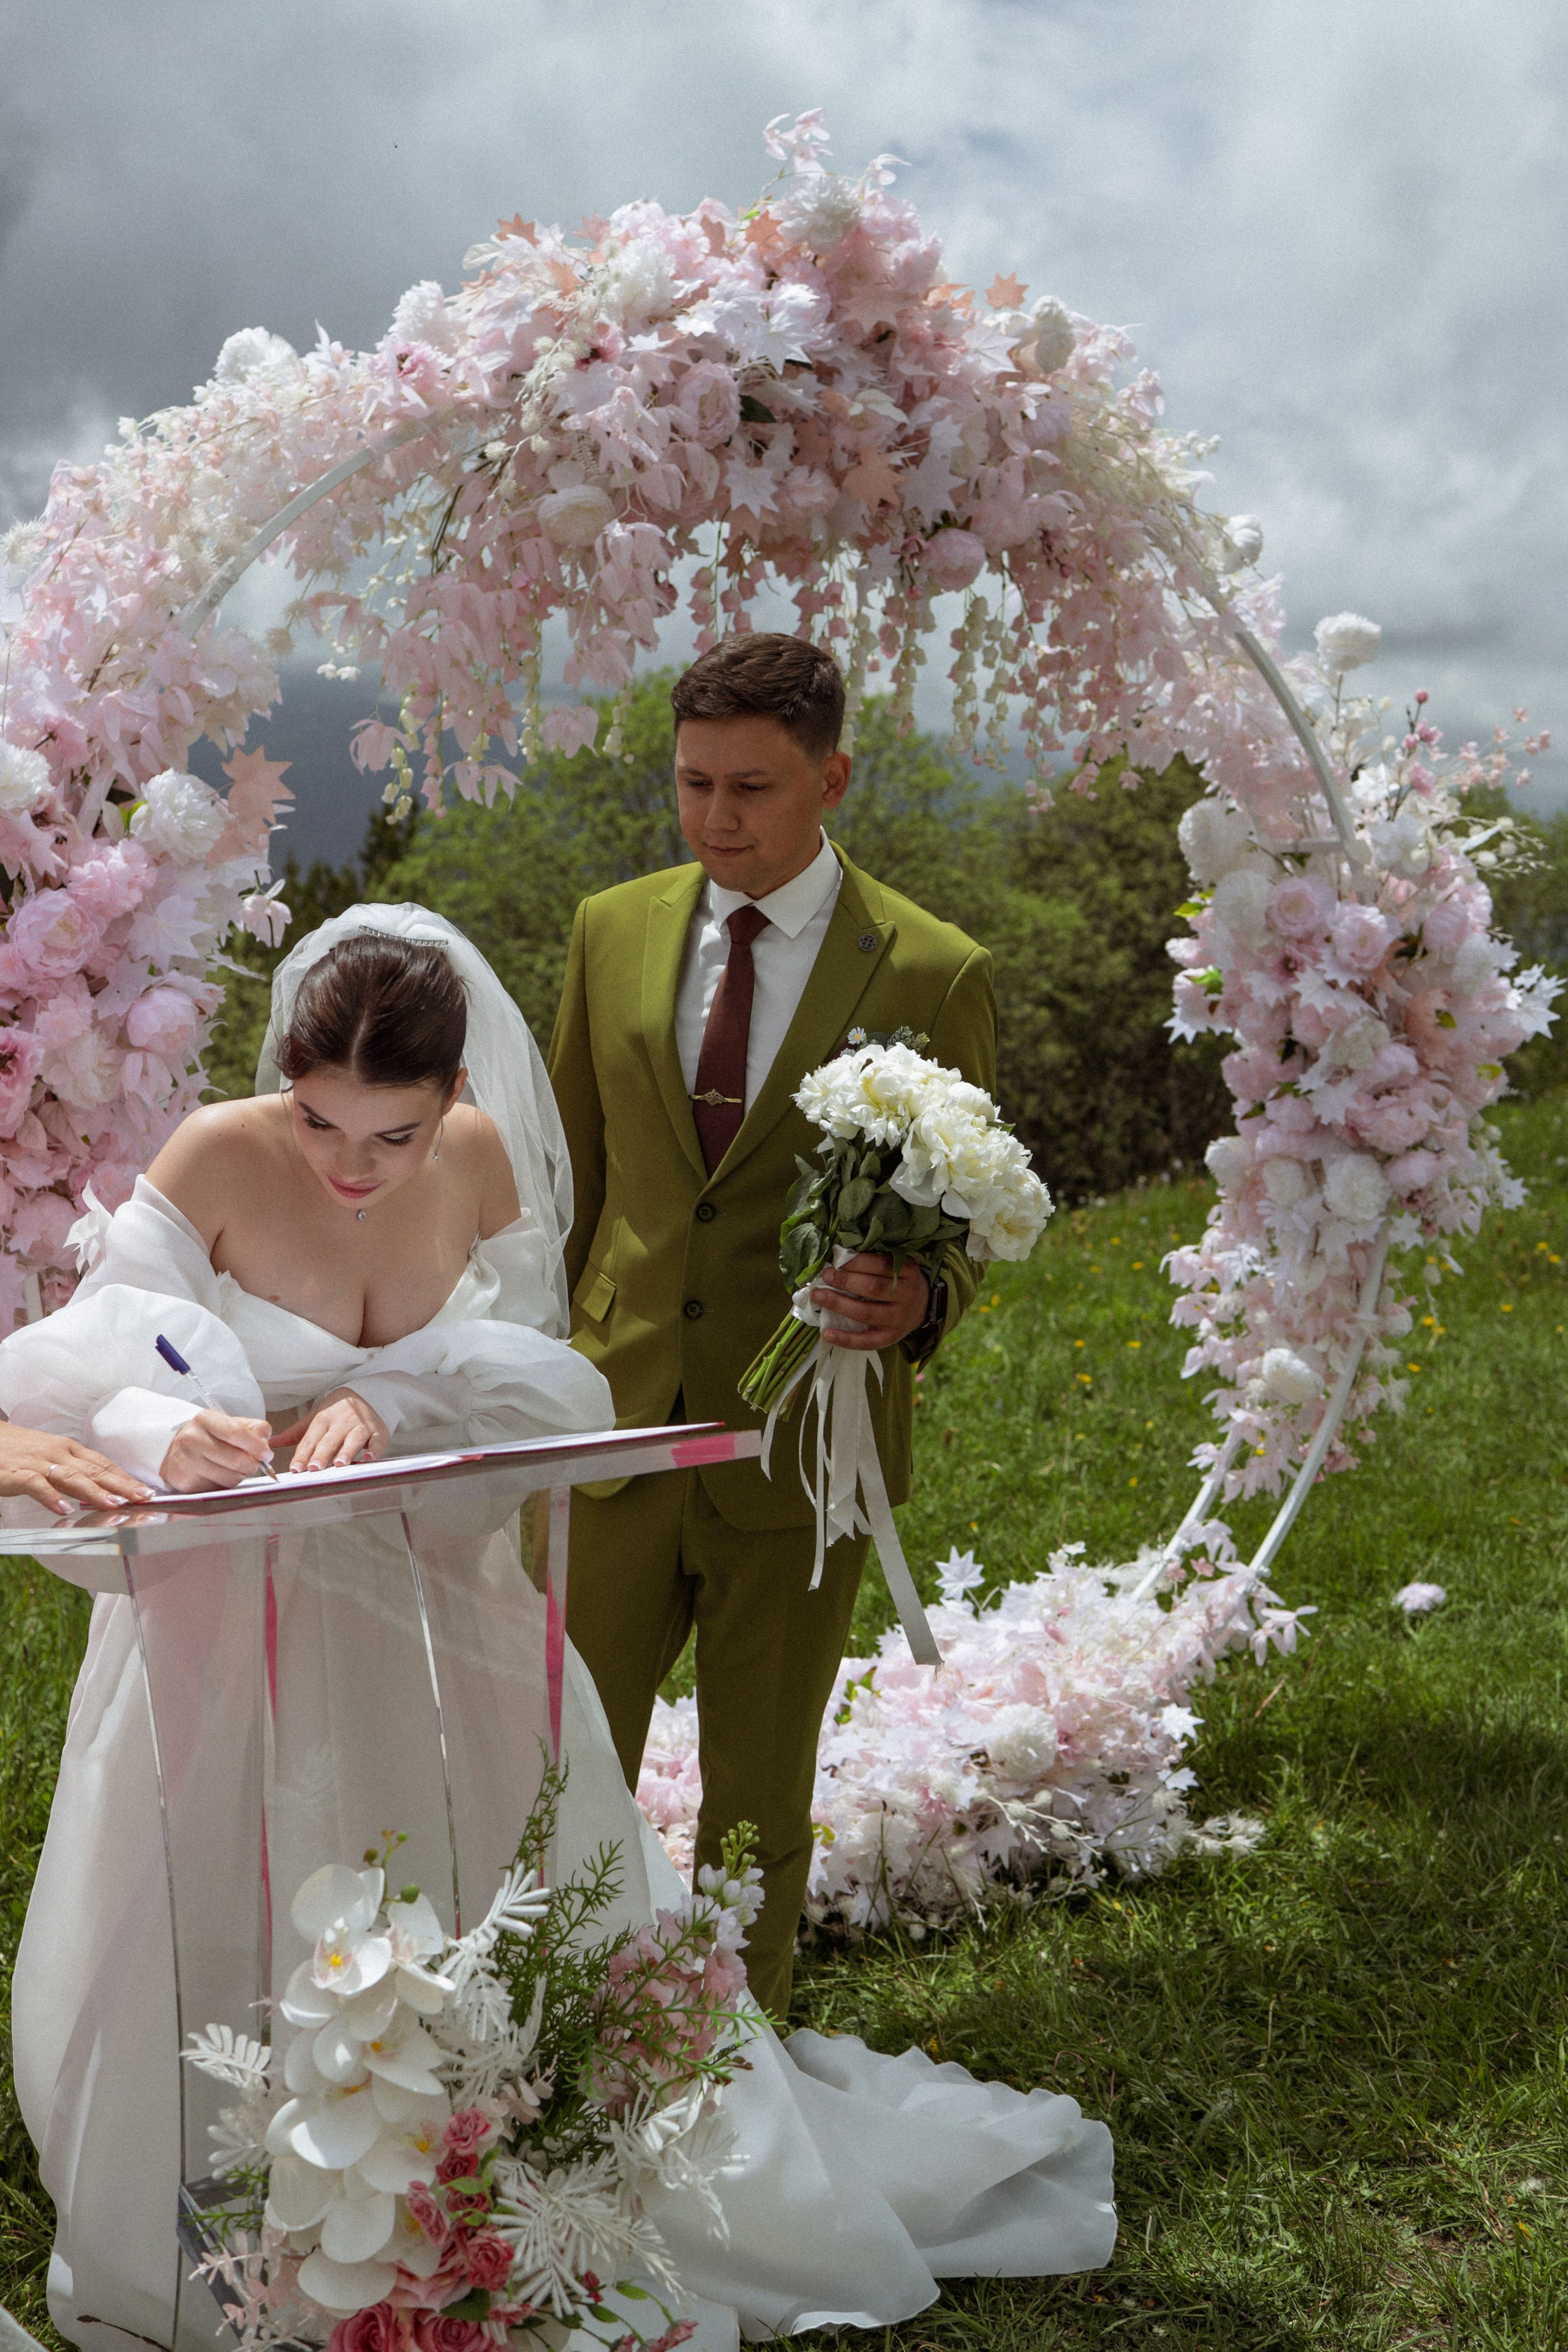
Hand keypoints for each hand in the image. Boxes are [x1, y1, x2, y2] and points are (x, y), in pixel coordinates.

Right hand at [0, 1424, 153, 1514]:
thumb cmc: (20, 1450)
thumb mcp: (52, 1457)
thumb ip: (74, 1470)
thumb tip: (102, 1487)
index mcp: (69, 1449)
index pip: (103, 1464)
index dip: (126, 1478)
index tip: (147, 1492)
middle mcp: (58, 1454)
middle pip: (95, 1470)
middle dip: (121, 1486)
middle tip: (143, 1499)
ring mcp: (37, 1463)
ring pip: (71, 1477)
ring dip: (94, 1491)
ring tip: (114, 1504)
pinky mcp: (15, 1473)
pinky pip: (35, 1485)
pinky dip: (50, 1497)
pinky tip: (64, 1509)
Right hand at [161, 1409, 275, 1493]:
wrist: (174, 1451)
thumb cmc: (208, 1438)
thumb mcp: (229, 1424)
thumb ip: (253, 1429)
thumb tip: (265, 1445)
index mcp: (205, 1420)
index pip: (235, 1432)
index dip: (255, 1446)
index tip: (266, 1454)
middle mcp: (192, 1439)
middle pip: (236, 1459)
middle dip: (251, 1465)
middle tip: (253, 1464)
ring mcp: (186, 1462)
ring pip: (229, 1478)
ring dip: (239, 1476)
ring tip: (234, 1469)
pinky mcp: (185, 1482)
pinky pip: (218, 1490)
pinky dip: (225, 1485)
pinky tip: (219, 1476)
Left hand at [273, 1389, 389, 1473]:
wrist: (365, 1394)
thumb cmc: (336, 1413)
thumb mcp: (315, 1419)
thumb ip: (294, 1434)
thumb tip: (270, 1444)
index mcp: (324, 1418)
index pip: (311, 1438)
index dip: (303, 1454)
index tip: (295, 1468)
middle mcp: (342, 1420)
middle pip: (331, 1439)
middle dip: (322, 1454)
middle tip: (314, 1467)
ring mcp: (362, 1425)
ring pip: (354, 1438)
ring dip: (347, 1451)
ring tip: (339, 1463)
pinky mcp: (379, 1431)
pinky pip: (377, 1441)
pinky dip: (374, 1449)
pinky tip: (367, 1458)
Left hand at [811, 1253, 929, 1353]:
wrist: (922, 1306)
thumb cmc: (900, 1281)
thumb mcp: (897, 1264)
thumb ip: (874, 1261)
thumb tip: (839, 1257)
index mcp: (908, 1271)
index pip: (880, 1265)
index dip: (856, 1263)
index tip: (836, 1261)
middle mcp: (906, 1295)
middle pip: (872, 1288)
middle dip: (845, 1281)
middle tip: (826, 1276)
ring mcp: (898, 1319)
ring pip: (866, 1313)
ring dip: (839, 1304)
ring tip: (819, 1296)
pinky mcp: (890, 1337)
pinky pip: (867, 1341)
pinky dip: (845, 1339)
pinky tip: (827, 1333)